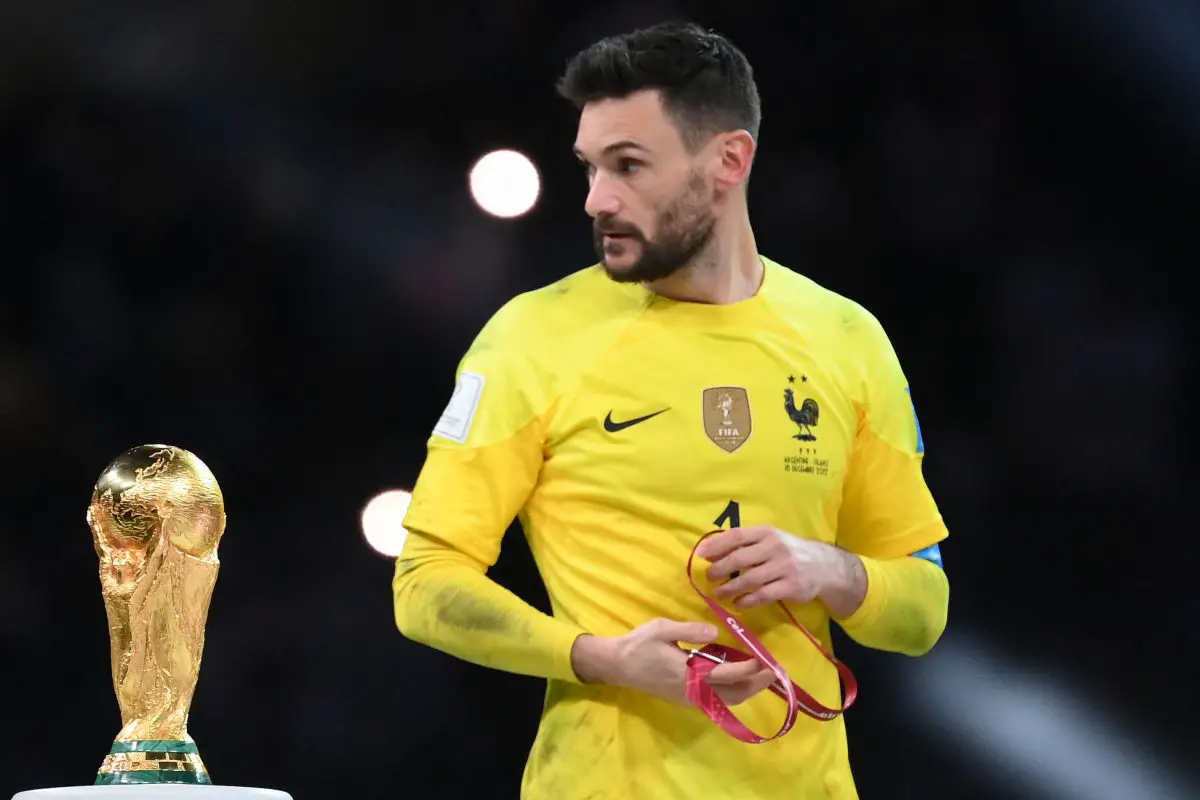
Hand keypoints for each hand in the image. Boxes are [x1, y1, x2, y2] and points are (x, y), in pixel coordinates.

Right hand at [571, 620, 777, 706]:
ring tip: (761, 677)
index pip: (726, 675)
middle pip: (733, 695)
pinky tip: (738, 680)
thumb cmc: (639, 645)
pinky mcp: (686, 700)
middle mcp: (692, 692)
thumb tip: (716, 632)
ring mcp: (690, 699)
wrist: (618, 666)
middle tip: (773, 672)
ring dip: (746, 691)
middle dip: (755, 685)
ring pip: (726, 701)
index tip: (763, 660)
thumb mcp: (662, 629)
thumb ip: (689, 630)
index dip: (747, 669)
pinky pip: (717, 702)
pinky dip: (733, 694)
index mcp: (688, 674)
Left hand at [696, 526, 849, 609]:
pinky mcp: (791, 587)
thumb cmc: (789, 552)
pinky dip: (747, 601)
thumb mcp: (769, 540)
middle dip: (720, 569)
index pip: (737, 536)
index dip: (716, 545)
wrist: (824, 566)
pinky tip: (738, 604)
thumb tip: (709, 552)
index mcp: (767, 533)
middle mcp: (775, 547)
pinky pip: (763, 595)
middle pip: (740, 558)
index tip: (700, 555)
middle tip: (709, 578)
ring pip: (750, 579)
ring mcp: (784, 567)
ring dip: (730, 588)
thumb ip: (743, 544)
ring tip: (718, 594)